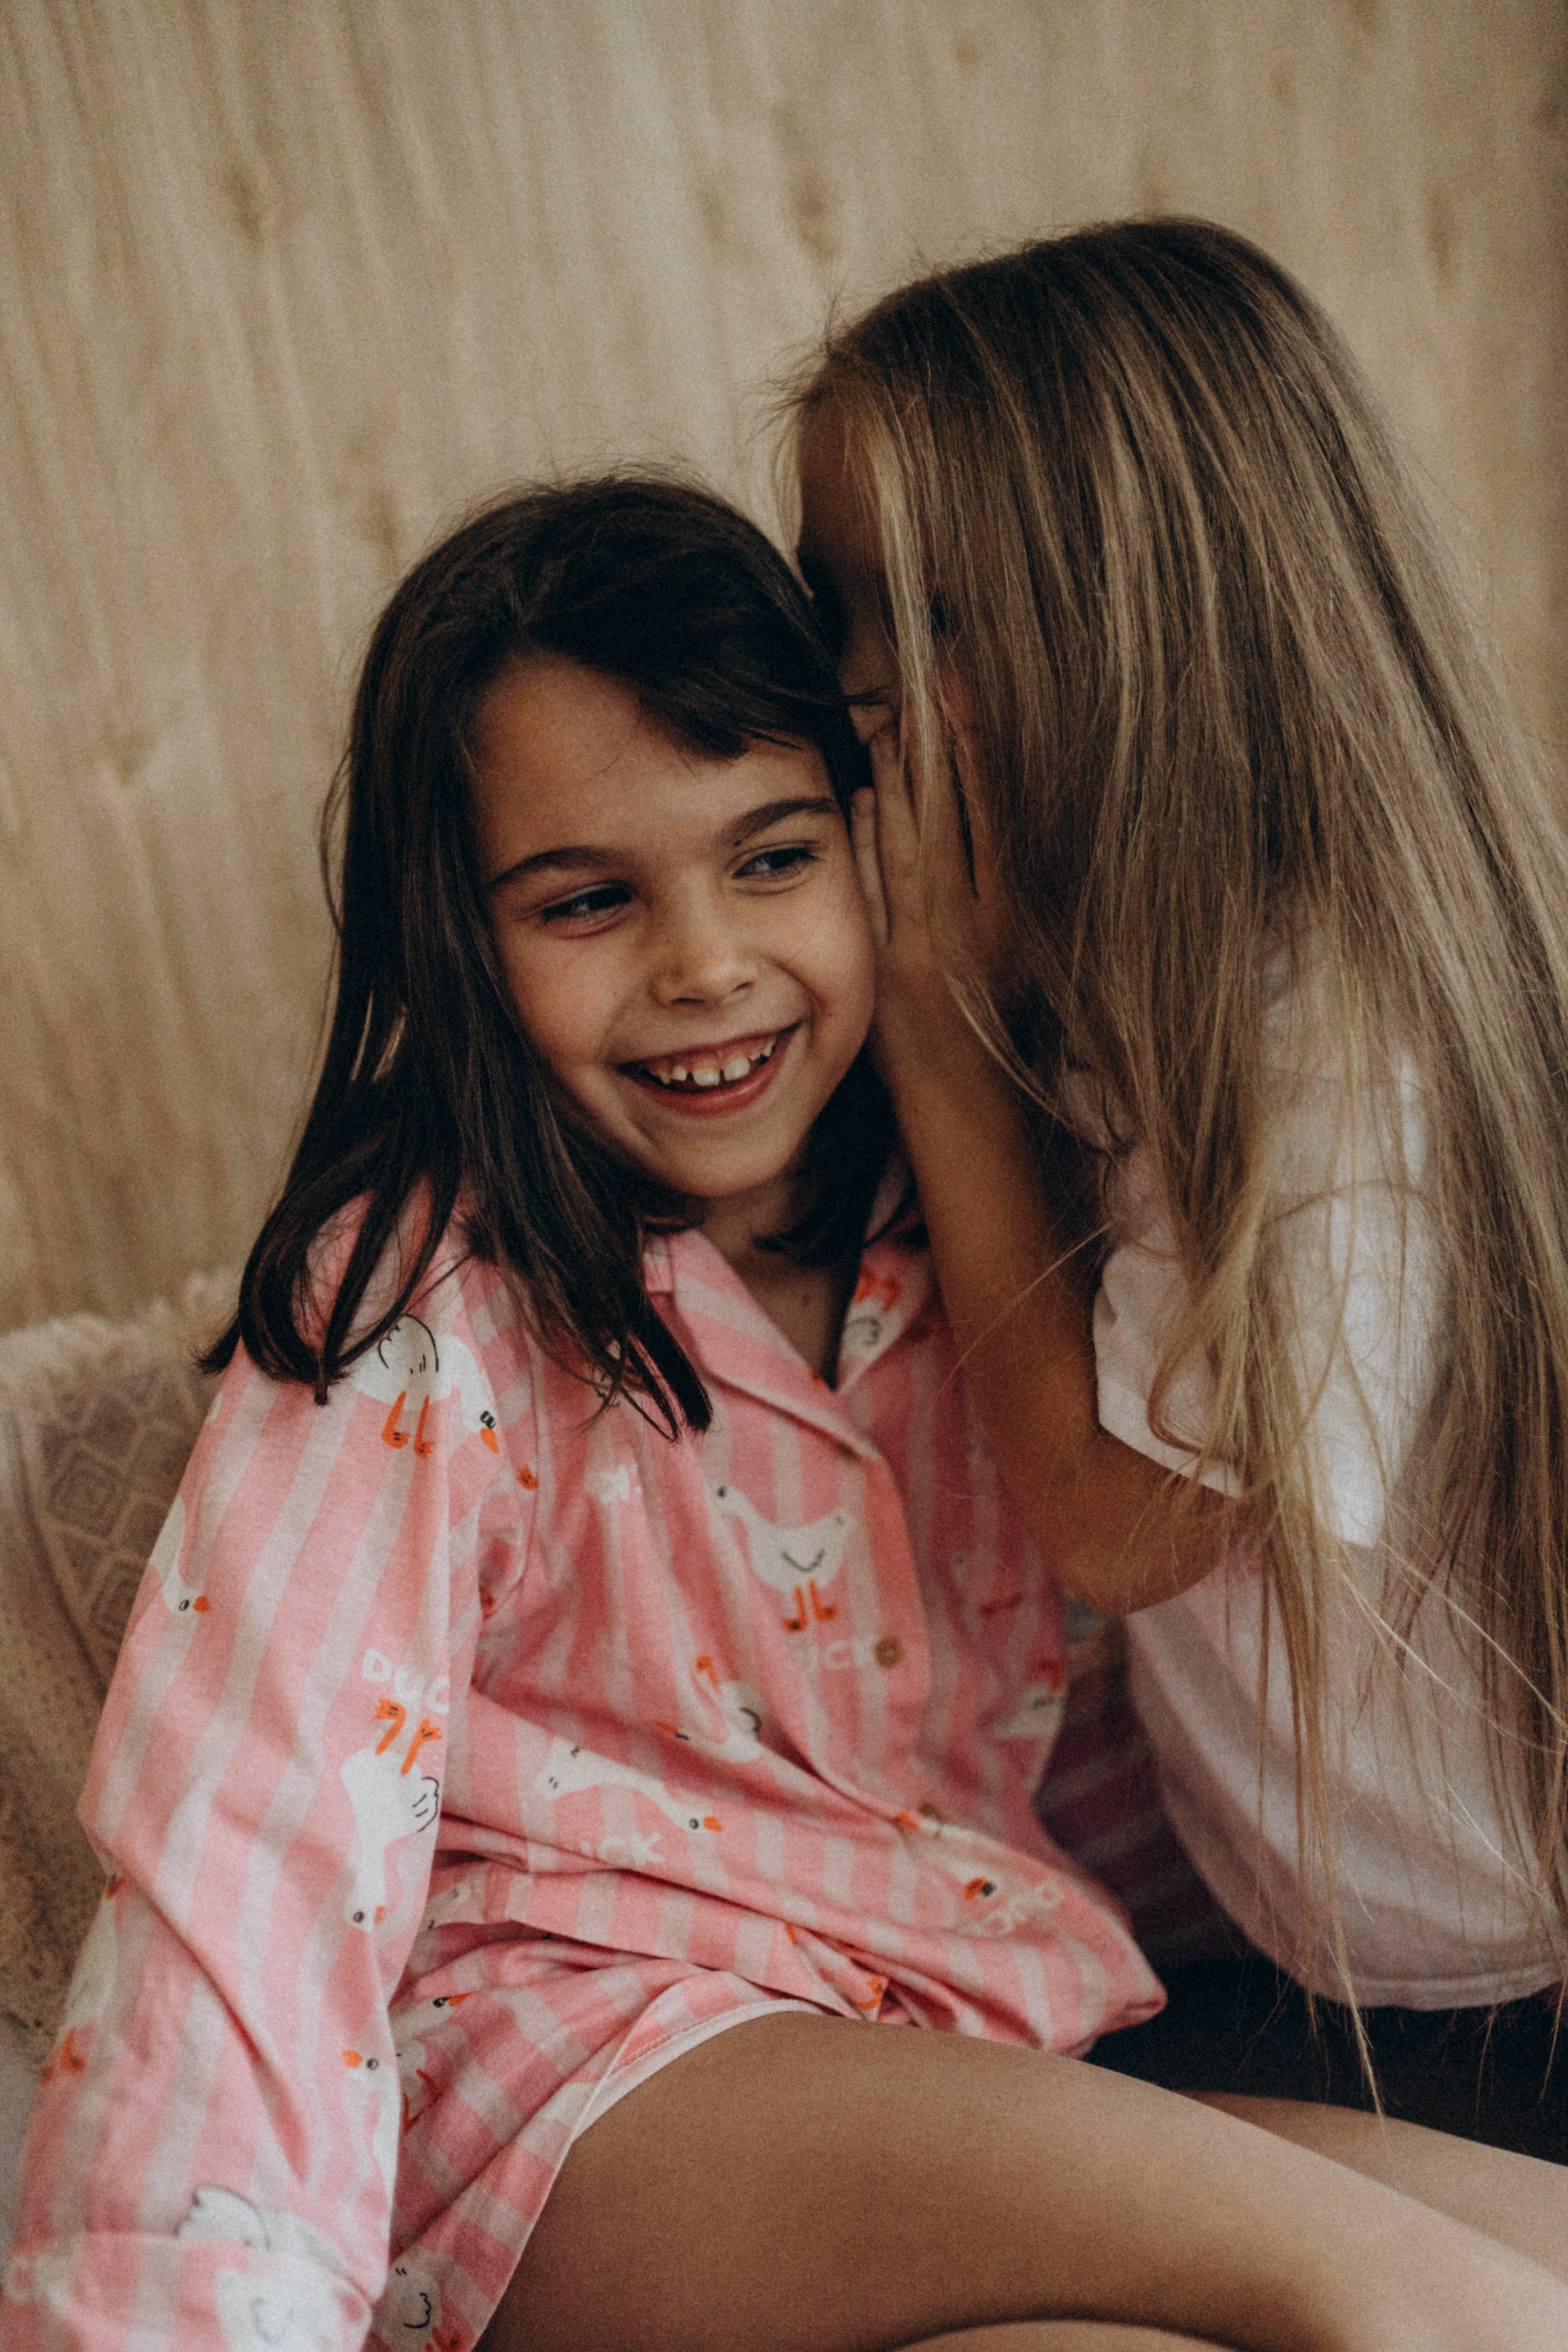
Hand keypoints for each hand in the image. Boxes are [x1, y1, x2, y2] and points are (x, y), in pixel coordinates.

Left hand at [850, 719, 1010, 1100]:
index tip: (965, 699)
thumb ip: (1014, 889)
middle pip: (947, 819)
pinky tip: (861, 801)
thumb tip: (1000, 813)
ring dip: (896, 785)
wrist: (965, 1099)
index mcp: (1014, 919)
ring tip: (888, 730)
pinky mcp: (883, 966)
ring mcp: (922, 946)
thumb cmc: (1003, 1026)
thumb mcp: (1029, 953)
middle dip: (934, 750)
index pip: (994, 815)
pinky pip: (872, 891)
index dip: (976, 752)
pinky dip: (866, 843)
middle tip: (922, 691)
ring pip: (906, 848)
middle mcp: (970, 928)